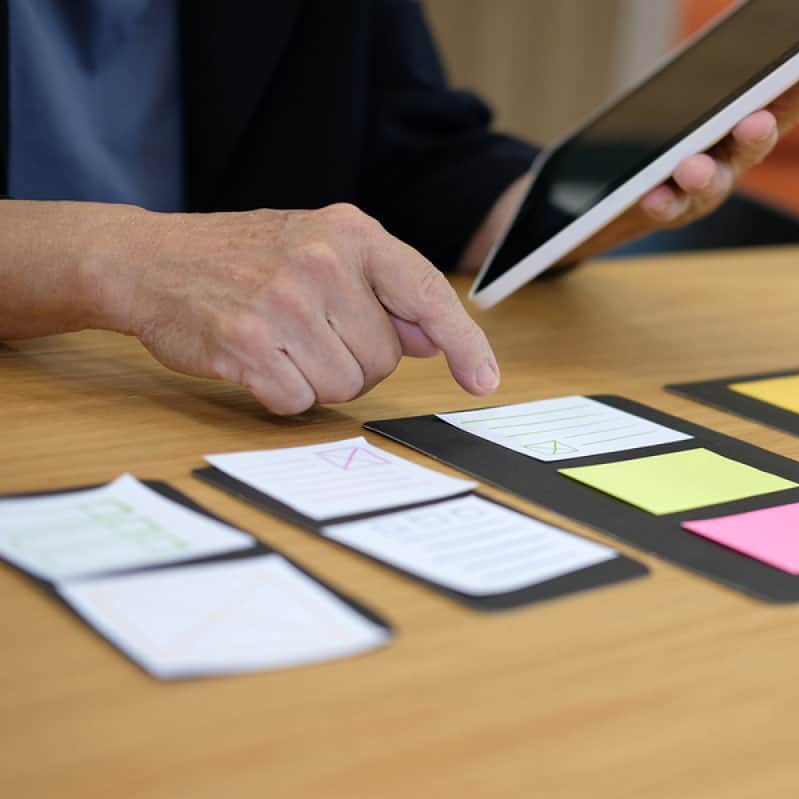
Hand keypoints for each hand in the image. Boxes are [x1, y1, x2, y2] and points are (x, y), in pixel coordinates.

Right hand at [101, 204, 498, 413]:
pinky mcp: (246, 346)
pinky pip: (299, 401)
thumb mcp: (320, 248)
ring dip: (318, 379)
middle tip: (312, 332)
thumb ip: (383, 290)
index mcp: (352, 233)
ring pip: (346, 386)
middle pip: (385, 358)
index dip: (464, 342)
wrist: (150, 260)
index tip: (484, 380)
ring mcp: (283, 304)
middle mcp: (322, 263)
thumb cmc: (246, 257)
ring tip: (282, 341)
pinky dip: (283, 394)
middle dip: (356, 360)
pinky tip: (257, 360)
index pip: (428, 293)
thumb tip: (437, 337)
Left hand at [632, 52, 798, 231]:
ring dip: (705, 176)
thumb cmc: (683, 124)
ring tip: (692, 170)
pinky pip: (668, 206)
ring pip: (712, 181)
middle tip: (758, 122)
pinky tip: (651, 196)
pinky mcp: (672, 206)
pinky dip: (662, 202)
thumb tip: (754, 27)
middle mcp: (739, 153)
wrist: (636, 185)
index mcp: (756, 115)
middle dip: (759, 132)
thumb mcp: (709, 93)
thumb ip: (731, 71)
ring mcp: (708, 184)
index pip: (794, 100)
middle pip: (756, 142)